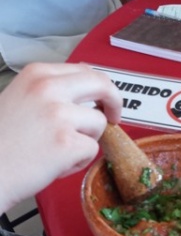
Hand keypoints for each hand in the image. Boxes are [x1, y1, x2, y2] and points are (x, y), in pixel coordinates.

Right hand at [0, 62, 122, 213]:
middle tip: (114, 117)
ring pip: (98, 123)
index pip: (84, 71)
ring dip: (86, 140)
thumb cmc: (0, 143)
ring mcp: (59, 115)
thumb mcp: (18, 99)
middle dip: (114, 102)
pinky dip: (78, 162)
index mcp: (37, 74)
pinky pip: (92, 150)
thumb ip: (49, 91)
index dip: (99, 87)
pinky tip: (55, 165)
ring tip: (59, 152)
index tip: (102, 100)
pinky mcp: (67, 143)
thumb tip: (83, 90)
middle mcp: (48, 89)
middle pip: (102, 85)